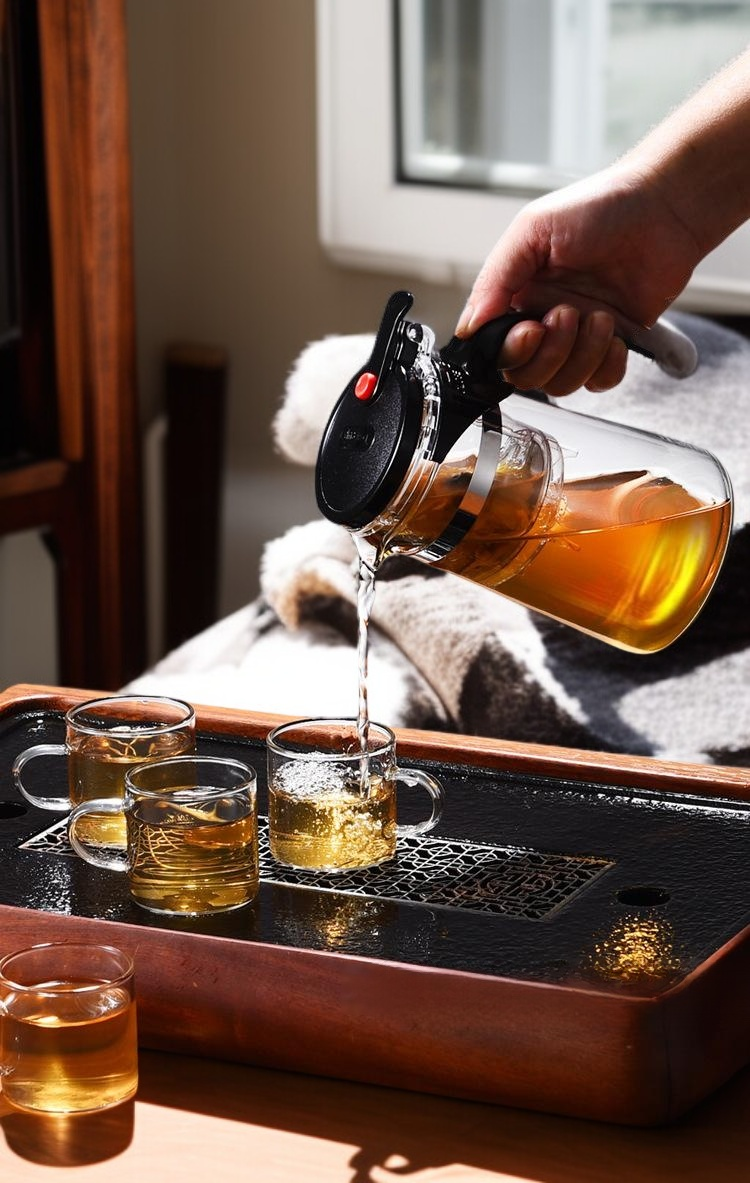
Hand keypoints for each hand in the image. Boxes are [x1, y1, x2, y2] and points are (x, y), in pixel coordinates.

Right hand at [456, 164, 701, 394]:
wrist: (662, 207)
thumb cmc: (600, 206)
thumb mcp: (533, 230)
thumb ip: (496, 279)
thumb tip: (469, 325)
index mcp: (518, 295)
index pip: (496, 348)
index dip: (511, 350)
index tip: (530, 329)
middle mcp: (544, 319)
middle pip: (527, 375)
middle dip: (550, 353)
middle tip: (568, 314)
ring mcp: (579, 336)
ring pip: (563, 383)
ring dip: (582, 356)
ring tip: (601, 316)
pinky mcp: (613, 344)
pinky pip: (599, 382)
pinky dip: (606, 367)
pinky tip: (616, 336)